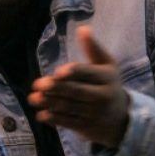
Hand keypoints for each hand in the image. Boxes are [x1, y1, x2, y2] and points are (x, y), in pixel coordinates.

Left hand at [28, 26, 127, 147]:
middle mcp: (102, 96)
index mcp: (107, 77)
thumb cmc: (109, 85)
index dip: (74, 72)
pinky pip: (69, 122)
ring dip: (50, 103)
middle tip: (38, 84)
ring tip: (33, 98)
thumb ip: (93, 48)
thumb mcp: (108, 66)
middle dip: (56, 88)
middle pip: (77, 91)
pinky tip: (41, 114)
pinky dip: (54, 119)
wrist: (121, 119)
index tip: (58, 71)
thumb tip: (82, 28)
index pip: (88, 74)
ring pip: (70, 107)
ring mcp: (94, 113)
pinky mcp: (87, 127)